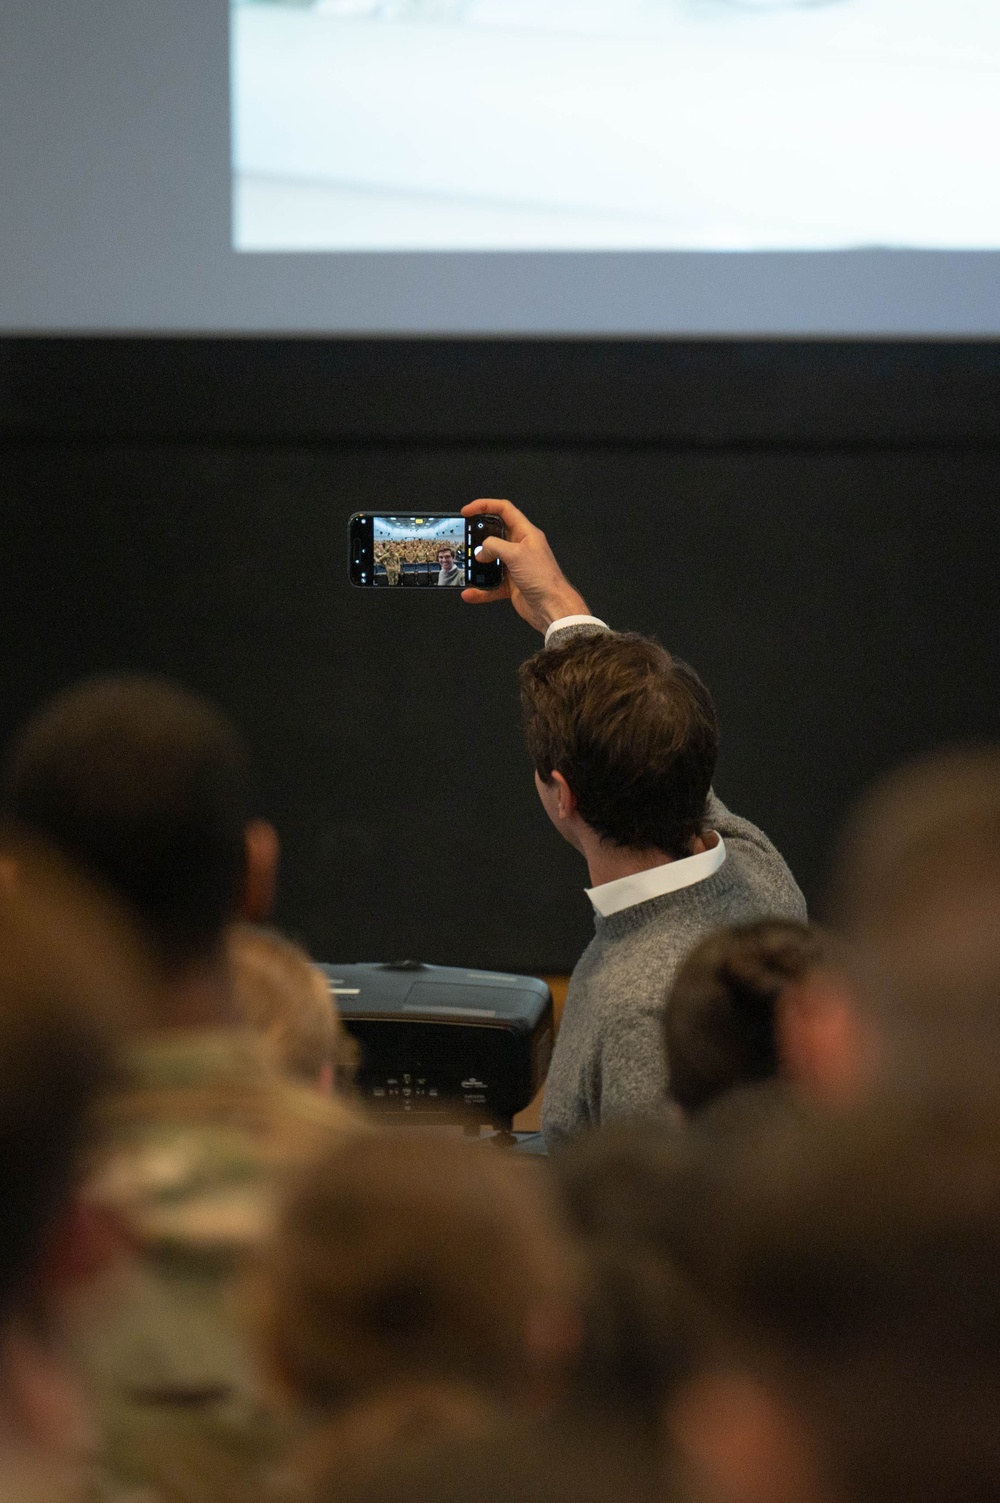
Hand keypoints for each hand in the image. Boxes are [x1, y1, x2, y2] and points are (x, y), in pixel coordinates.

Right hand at [460, 499, 590, 634]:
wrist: (552, 607)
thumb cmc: (544, 578)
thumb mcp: (516, 554)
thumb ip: (494, 546)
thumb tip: (481, 551)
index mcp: (526, 533)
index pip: (504, 510)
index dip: (485, 506)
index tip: (467, 511)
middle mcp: (520, 548)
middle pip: (494, 535)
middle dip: (478, 537)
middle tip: (464, 539)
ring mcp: (515, 566)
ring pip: (491, 561)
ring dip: (477, 566)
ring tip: (466, 566)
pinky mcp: (511, 584)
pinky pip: (491, 584)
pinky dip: (480, 589)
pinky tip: (471, 592)